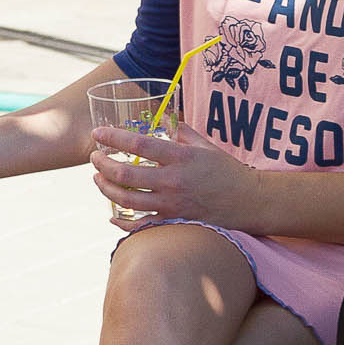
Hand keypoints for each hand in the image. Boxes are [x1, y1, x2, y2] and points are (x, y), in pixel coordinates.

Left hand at [88, 121, 260, 226]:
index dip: (114, 138)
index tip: (98, 133)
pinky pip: (141, 226)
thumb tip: (162, 118)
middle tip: (94, 157)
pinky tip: (111, 216)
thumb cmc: (227, 171)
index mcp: (180, 158)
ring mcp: (172, 205)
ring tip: (98, 179)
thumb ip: (180, 131)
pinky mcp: (173, 222)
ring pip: (126, 201)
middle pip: (125, 175)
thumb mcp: (204, 145)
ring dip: (105, 189)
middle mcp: (173, 182)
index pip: (139, 145)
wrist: (249, 202)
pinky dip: (122, 223)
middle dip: (102, 165)